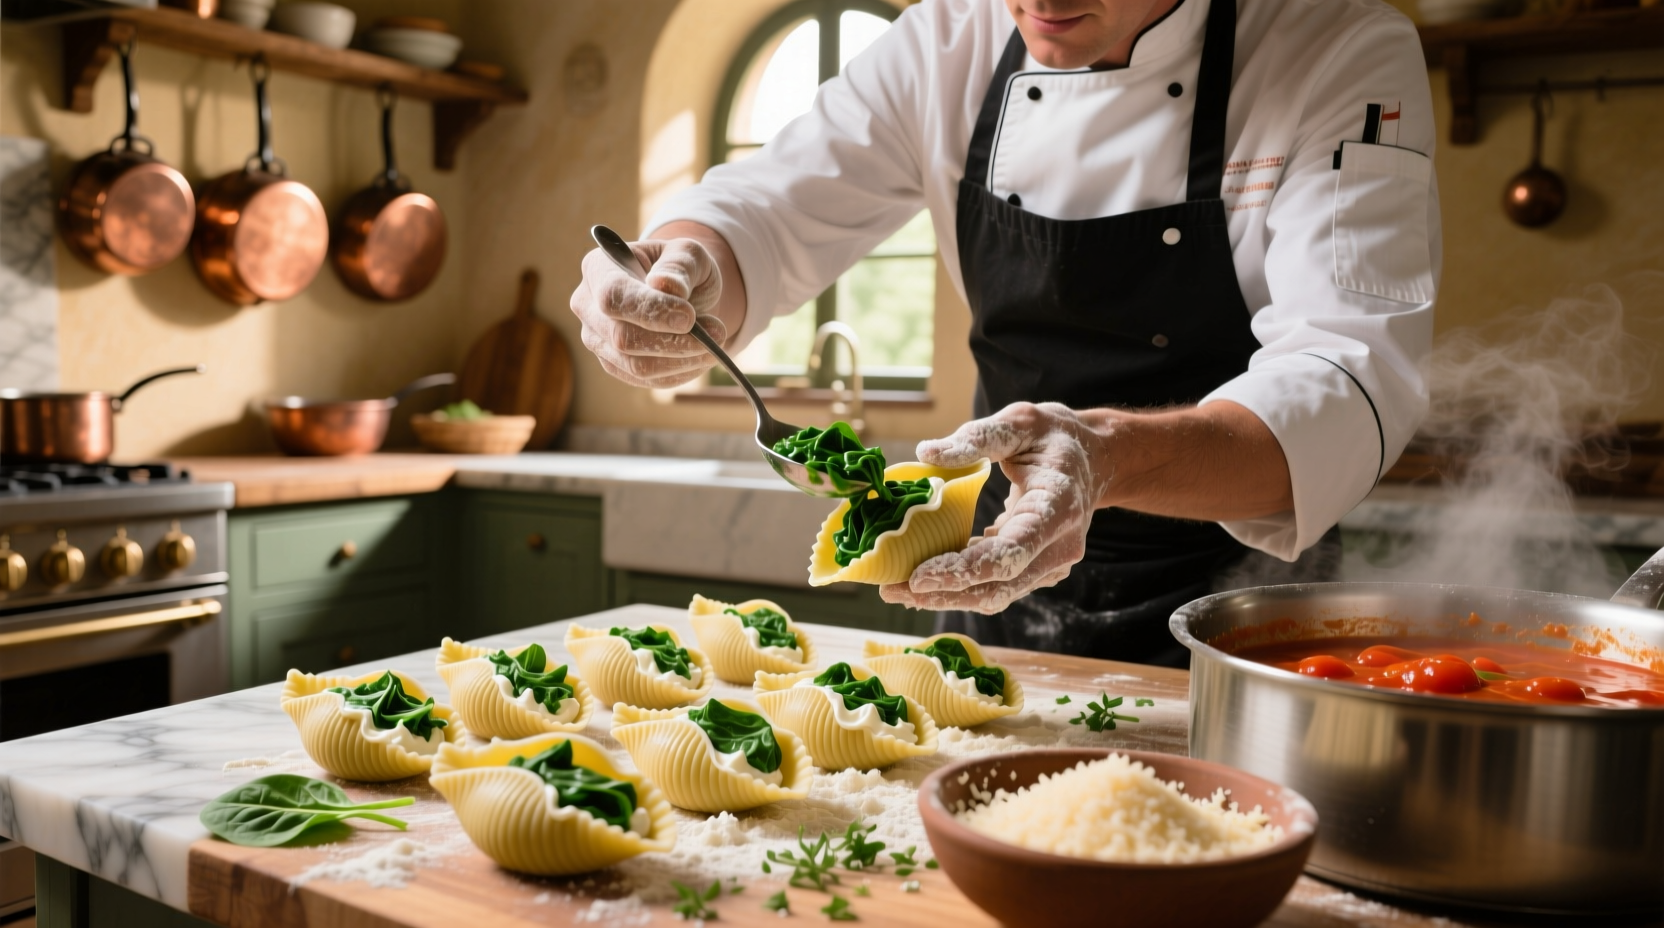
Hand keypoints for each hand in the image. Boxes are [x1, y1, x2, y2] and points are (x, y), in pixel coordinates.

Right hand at [569, 237, 727, 387]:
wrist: (681, 292)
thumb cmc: (680, 267)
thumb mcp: (688, 253)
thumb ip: (679, 265)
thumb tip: (667, 287)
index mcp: (598, 268)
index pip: (613, 296)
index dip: (650, 310)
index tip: (689, 316)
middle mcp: (587, 306)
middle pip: (621, 337)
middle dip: (674, 340)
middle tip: (717, 331)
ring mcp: (597, 340)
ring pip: (636, 366)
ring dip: (683, 359)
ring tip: (714, 343)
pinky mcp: (615, 365)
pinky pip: (648, 380)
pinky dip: (681, 372)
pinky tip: (701, 356)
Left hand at [880, 403, 1112, 613]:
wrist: (1093, 459)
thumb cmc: (1054, 437)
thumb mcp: (1019, 422)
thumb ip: (977, 438)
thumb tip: (926, 453)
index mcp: (1058, 509)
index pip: (1011, 553)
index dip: (965, 570)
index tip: (919, 576)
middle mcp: (1060, 547)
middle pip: (999, 587)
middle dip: (943, 593)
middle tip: (890, 589)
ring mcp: (1051, 565)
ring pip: (996, 595)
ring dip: (946, 596)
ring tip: (896, 589)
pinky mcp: (1037, 570)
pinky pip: (996, 586)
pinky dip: (959, 586)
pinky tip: (922, 579)